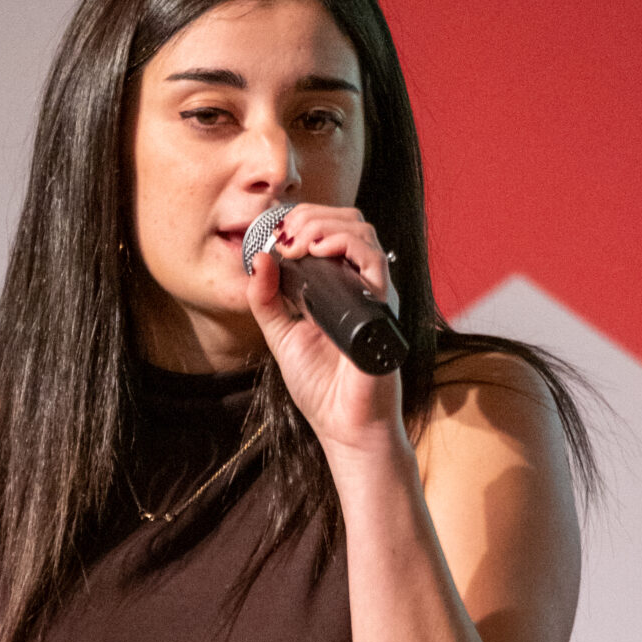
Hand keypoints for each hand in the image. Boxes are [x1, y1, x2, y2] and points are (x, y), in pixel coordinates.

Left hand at [244, 203, 403, 455]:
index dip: (303, 220)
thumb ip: (266, 299)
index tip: (275, 233)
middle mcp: (360, 283)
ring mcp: (374, 293)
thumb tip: (258, 259)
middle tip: (284, 235)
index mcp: (338, 285)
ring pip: (362, 232)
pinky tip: (320, 252)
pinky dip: (347, 246)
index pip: (330, 230)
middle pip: (348, 222)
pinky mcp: (383, 307)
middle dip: (311, 217)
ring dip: (325, 226)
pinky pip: (375, 262)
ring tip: (298, 241)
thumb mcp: (281, 334)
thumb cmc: (320, 387)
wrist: (344, 425)